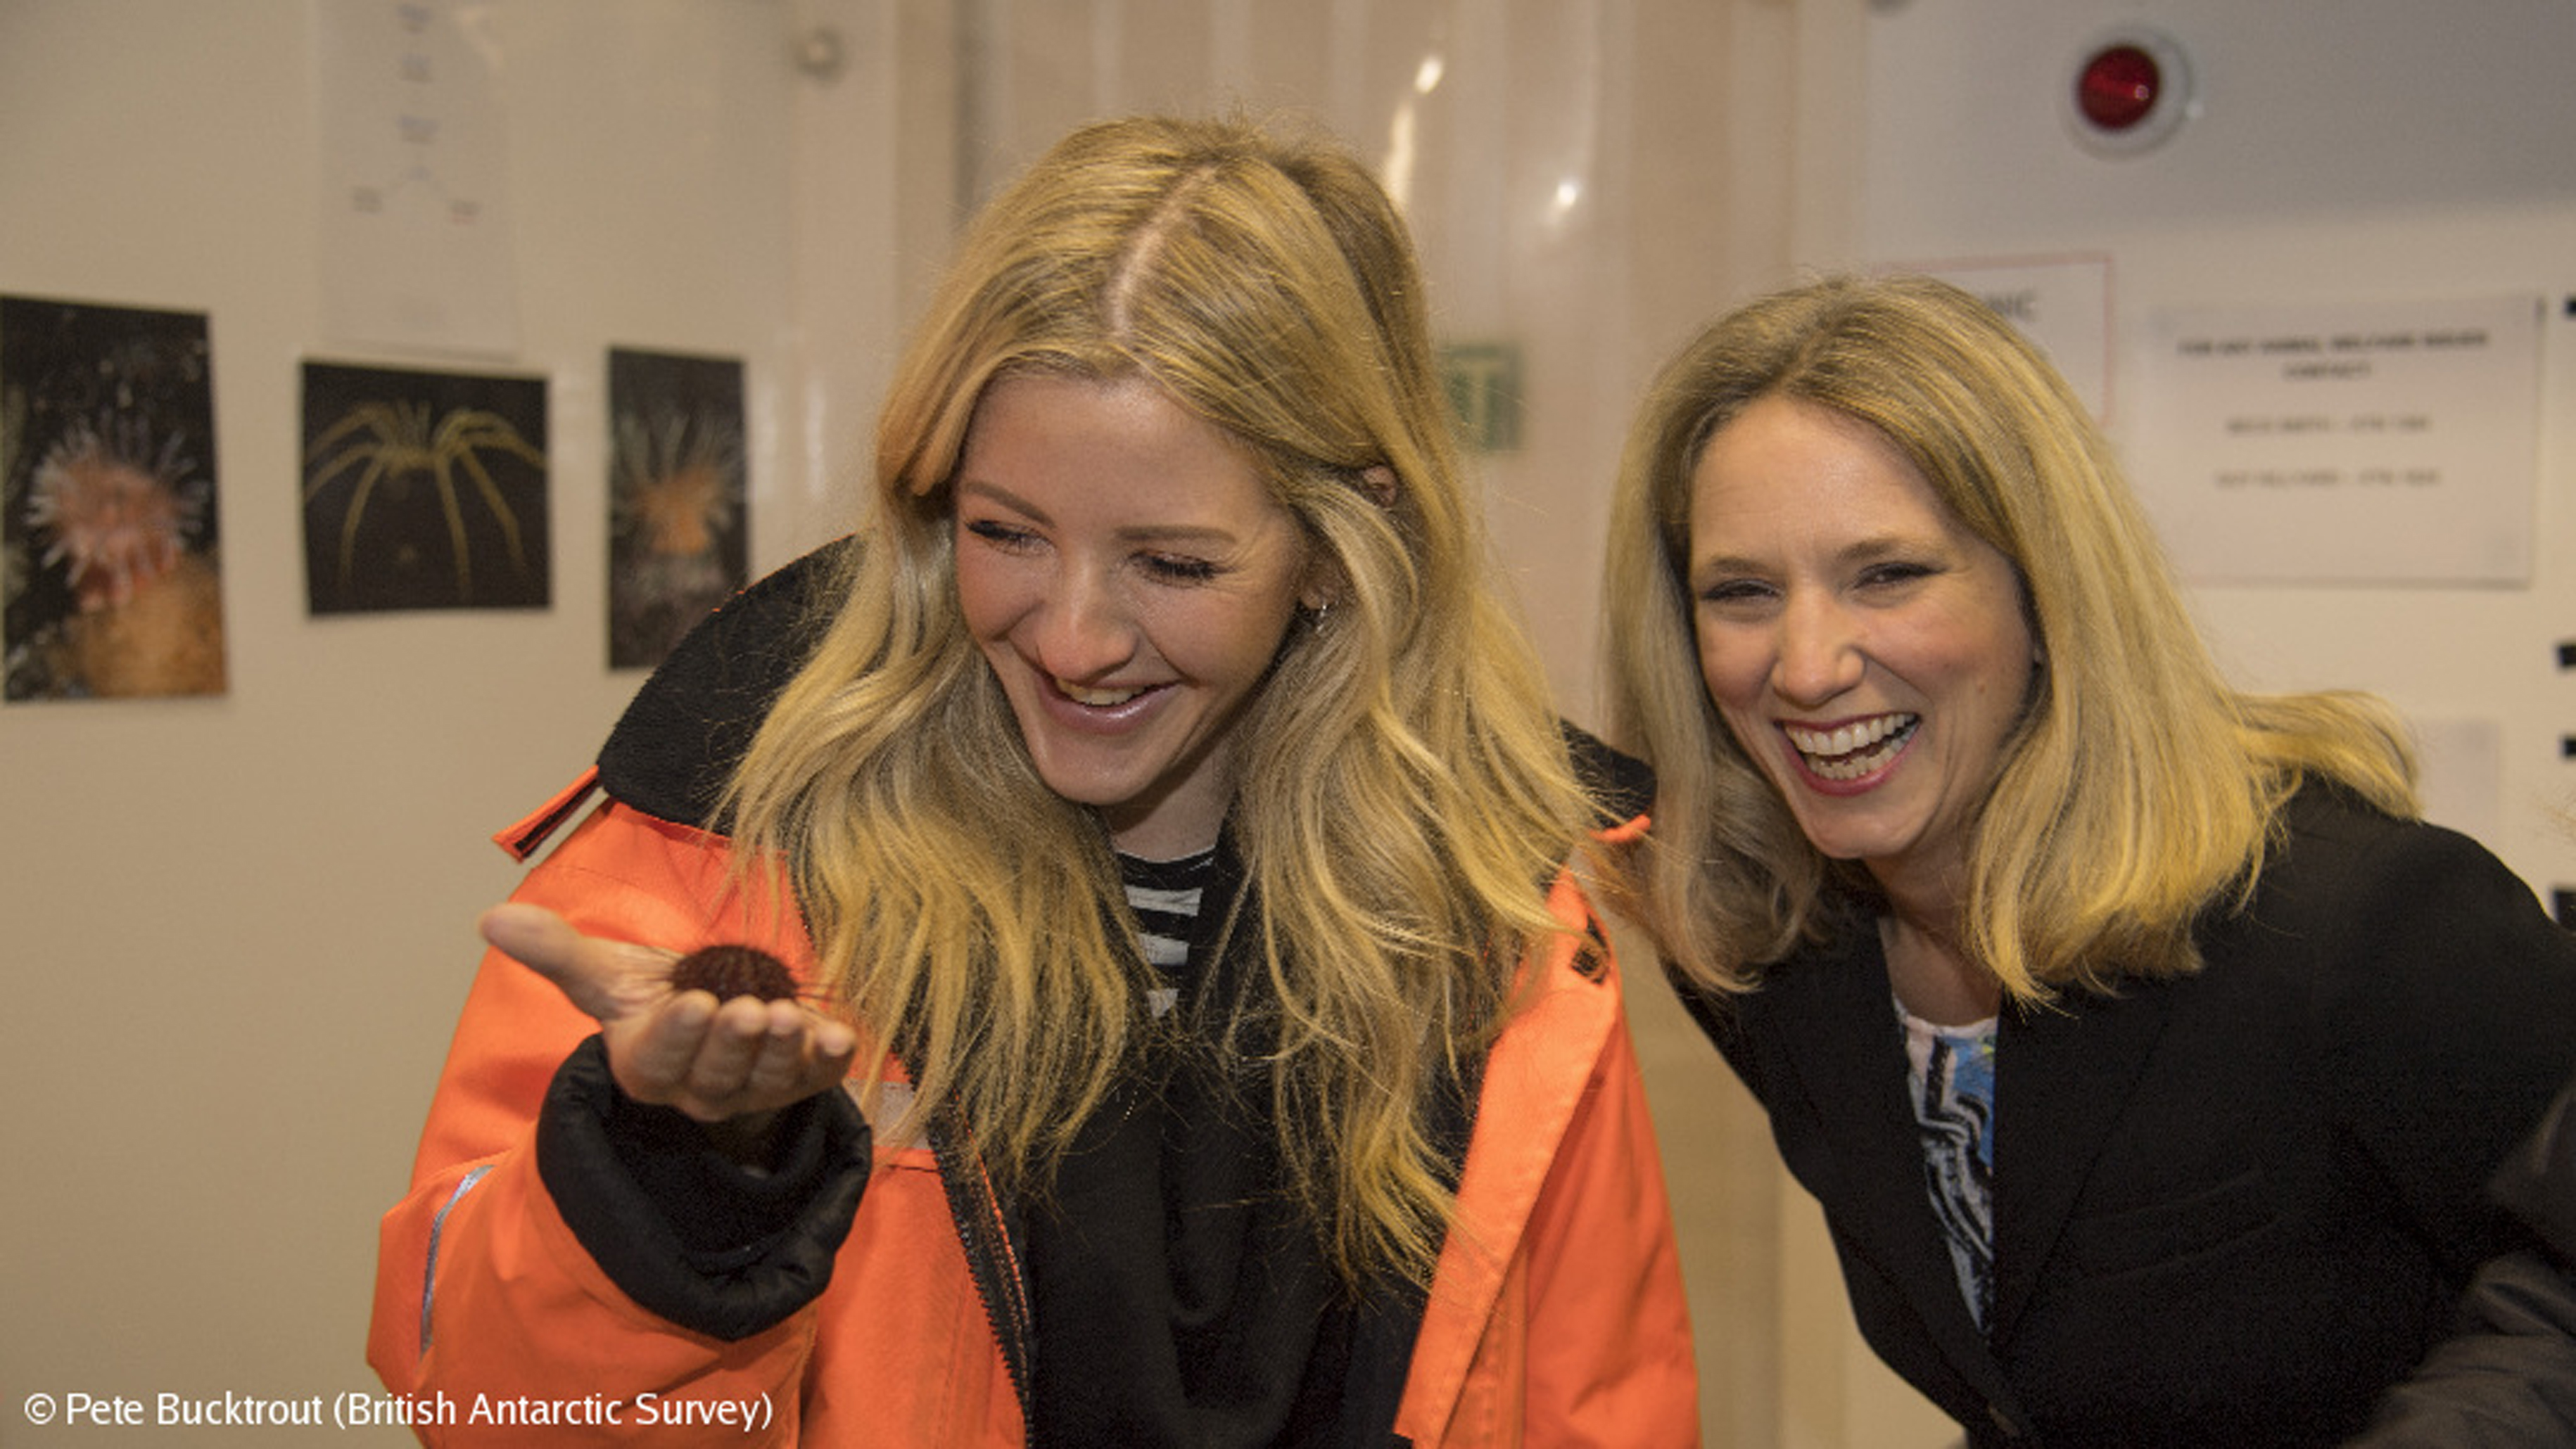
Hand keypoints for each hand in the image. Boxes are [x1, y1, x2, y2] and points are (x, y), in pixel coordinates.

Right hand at [479, 903, 860, 1160]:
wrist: (712, 1005)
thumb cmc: (650, 993)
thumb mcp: (603, 970)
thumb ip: (554, 950)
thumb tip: (489, 919)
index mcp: (647, 1066)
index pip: (658, 1060)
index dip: (676, 1036)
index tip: (691, 1003)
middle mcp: (699, 1090)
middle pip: (716, 1076)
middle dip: (733, 1043)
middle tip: (748, 1008)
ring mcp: (752, 1090)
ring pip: (766, 1082)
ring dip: (781, 1051)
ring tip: (788, 1015)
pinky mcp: (800, 1080)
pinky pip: (817, 1080)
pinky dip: (832, 1061)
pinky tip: (843, 1038)